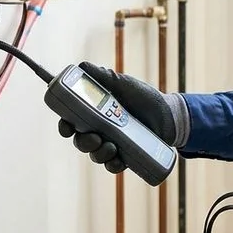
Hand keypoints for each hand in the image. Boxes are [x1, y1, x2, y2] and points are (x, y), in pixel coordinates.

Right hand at [57, 61, 187, 172]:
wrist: (168, 114)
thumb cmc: (143, 96)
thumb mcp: (122, 83)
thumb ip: (102, 75)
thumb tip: (81, 66)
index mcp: (94, 113)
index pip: (71, 123)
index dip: (65, 127)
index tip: (67, 127)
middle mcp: (99, 130)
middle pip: (80, 141)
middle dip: (83, 142)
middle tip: (95, 137)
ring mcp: (111, 144)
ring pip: (95, 155)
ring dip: (98, 154)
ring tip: (111, 147)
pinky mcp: (124, 156)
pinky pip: (112, 166)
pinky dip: (112, 164)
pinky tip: (118, 160)